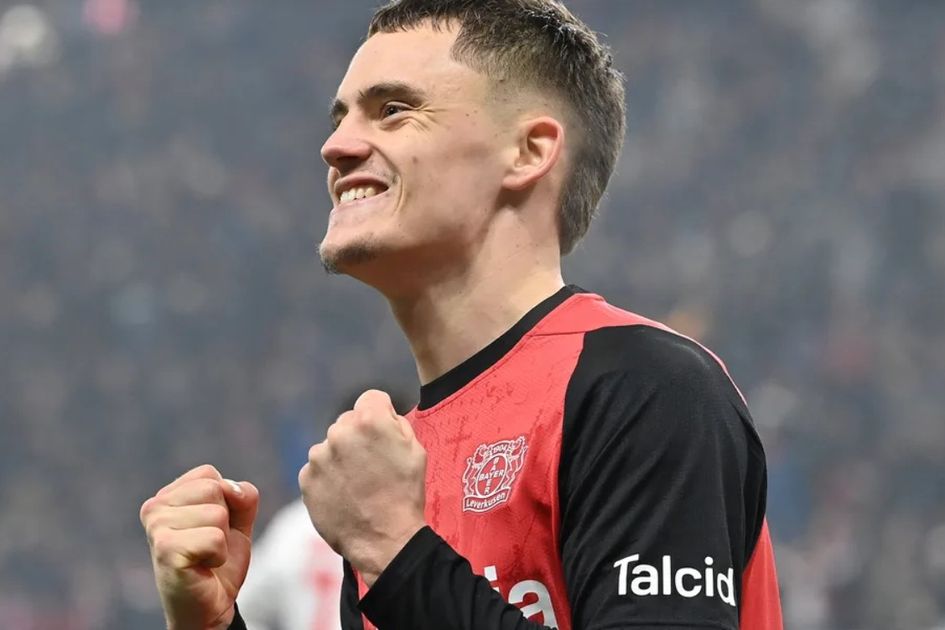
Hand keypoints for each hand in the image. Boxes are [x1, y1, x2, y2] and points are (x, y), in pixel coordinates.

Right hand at [140, 464, 258, 629]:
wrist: (210, 606)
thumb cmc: (218, 560)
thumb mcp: (238, 520)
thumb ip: (242, 495)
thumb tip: (232, 488)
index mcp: (167, 496)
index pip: (208, 474)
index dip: (225, 501)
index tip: (212, 526)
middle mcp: (155, 507)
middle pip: (214, 489)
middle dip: (224, 520)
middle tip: (209, 544)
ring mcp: (157, 528)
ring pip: (217, 513)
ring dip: (222, 540)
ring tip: (205, 556)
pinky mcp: (166, 549)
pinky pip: (215, 538)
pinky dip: (218, 555)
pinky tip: (202, 567)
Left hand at [299, 389, 425, 585]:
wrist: (385, 540)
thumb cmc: (405, 494)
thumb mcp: (416, 451)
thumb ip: (396, 423)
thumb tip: (383, 414)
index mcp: (370, 420)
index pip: (371, 399)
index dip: (381, 415)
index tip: (383, 435)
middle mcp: (340, 432)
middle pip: (348, 422)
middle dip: (358, 437)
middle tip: (372, 465)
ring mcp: (319, 456)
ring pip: (331, 446)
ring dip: (341, 458)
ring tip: (358, 485)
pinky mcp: (306, 479)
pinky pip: (317, 469)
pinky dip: (328, 478)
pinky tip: (344, 495)